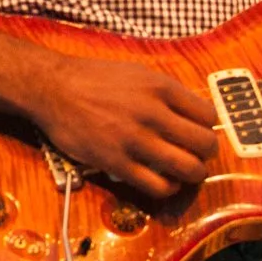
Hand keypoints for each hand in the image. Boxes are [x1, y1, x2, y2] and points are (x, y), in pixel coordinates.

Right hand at [21, 56, 221, 199]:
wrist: (52, 88)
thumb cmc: (93, 79)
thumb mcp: (136, 72)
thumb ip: (165, 91)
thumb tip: (190, 113)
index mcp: (161, 88)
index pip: (209, 116)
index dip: (207, 128)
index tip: (197, 134)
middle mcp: (153, 113)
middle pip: (205, 144)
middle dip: (206, 154)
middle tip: (196, 156)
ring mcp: (135, 140)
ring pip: (188, 168)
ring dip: (193, 174)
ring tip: (184, 173)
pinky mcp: (117, 162)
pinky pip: (158, 185)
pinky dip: (168, 188)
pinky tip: (162, 181)